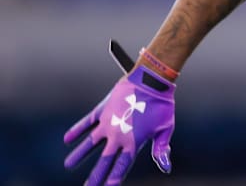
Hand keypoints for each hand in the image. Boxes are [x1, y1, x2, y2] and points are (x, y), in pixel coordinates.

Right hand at [64, 65, 175, 184]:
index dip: (114, 178)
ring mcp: (108, 122)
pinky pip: (86, 122)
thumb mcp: (165, 129)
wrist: (151, 80)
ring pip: (89, 143)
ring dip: (78, 155)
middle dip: (95, 176)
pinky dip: (76, 130)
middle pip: (104, 160)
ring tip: (68, 165)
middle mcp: (118, 135)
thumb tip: (165, 168)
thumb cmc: (162, 105)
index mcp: (134, 142)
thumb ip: (161, 149)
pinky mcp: (103, 110)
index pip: (122, 166)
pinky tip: (67, 139)